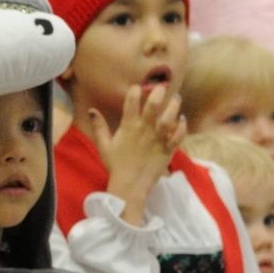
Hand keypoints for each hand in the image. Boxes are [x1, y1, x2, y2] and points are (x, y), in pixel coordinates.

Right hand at [90, 83, 183, 226]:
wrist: (130, 186)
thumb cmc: (116, 165)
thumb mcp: (103, 146)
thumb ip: (99, 127)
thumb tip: (91, 110)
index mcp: (128, 127)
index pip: (131, 102)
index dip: (135, 91)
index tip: (138, 87)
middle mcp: (144, 129)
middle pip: (153, 106)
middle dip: (158, 92)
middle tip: (162, 86)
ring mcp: (157, 139)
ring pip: (169, 117)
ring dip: (174, 106)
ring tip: (176, 98)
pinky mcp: (167, 149)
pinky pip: (178, 135)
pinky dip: (182, 127)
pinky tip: (182, 119)